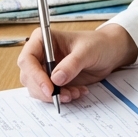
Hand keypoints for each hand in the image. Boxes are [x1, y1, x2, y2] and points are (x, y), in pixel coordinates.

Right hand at [17, 24, 137, 103]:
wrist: (110, 53)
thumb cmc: (98, 44)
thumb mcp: (87, 51)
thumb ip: (72, 64)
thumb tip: (55, 79)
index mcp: (42, 39)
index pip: (28, 59)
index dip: (35, 75)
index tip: (49, 88)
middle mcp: (40, 55)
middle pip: (29, 77)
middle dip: (45, 90)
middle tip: (63, 96)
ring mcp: (46, 69)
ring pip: (38, 88)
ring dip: (54, 96)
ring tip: (75, 93)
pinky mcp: (54, 81)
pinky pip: (50, 94)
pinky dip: (62, 97)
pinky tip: (78, 92)